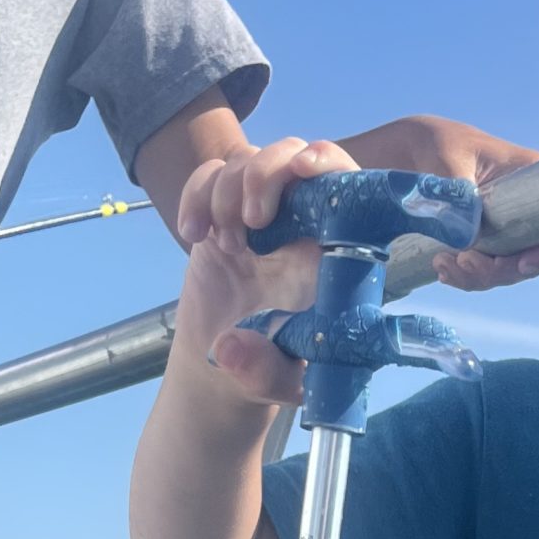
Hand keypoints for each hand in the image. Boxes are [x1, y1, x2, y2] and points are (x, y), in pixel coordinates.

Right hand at [172, 136, 361, 407]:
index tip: (304, 169)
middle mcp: (301, 225)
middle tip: (251, 218)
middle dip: (269, 171)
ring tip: (227, 244)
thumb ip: (263, 370)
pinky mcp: (223, 215)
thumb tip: (230, 348)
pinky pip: (210, 175)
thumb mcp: (276, 383)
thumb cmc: (270, 371)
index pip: (344, 188)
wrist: (225, 366)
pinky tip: (194, 234)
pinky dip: (196, 195)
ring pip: (249, 159)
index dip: (330, 165)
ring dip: (228, 192)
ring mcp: (261, 215)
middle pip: (294, 155)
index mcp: (331, 253)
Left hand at [347, 114, 538, 291]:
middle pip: (536, 256)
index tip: (523, 263)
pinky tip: (442, 267)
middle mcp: (529, 207)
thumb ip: (461, 198)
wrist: (418, 151)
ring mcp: (511, 227)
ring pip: (509, 270)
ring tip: (442, 262)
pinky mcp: (491, 242)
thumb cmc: (440, 145)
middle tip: (464, 260)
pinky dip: (466, 277)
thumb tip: (472, 240)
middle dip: (501, 271)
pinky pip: (488, 272)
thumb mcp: (449, 163)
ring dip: (478, 277)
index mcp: (532, 178)